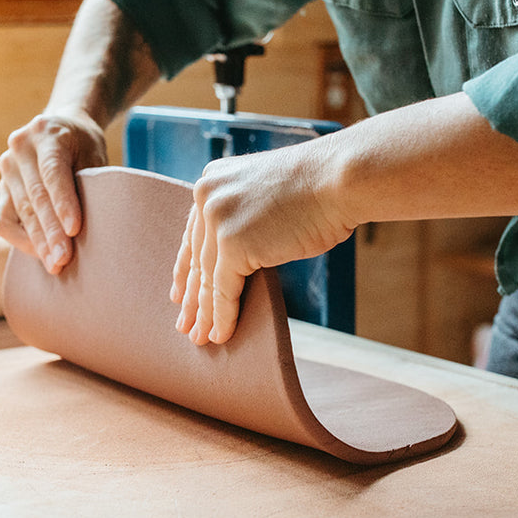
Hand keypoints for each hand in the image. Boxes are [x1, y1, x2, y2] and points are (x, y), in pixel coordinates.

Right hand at [0, 111, 107, 272]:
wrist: (60, 128)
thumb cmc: (83, 145)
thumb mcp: (94, 153)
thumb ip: (89, 181)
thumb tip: (88, 226)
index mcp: (46, 133)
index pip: (52, 172)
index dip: (63, 203)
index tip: (74, 230)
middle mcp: (20, 147)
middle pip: (35, 196)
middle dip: (50, 232)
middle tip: (63, 260)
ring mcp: (6, 167)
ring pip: (20, 211)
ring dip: (37, 242)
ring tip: (54, 264)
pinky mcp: (1, 188)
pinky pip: (3, 220)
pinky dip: (20, 240)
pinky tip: (39, 253)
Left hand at [171, 141, 353, 344]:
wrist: (338, 179)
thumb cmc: (319, 187)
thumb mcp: (267, 194)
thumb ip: (246, 215)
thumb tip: (241, 249)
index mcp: (212, 180)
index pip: (193, 233)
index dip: (186, 267)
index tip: (178, 293)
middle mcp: (206, 196)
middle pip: (196, 258)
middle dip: (191, 296)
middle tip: (185, 323)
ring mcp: (217, 220)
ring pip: (207, 278)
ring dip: (204, 314)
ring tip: (199, 338)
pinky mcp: (232, 245)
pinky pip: (223, 290)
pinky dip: (222, 317)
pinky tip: (220, 336)